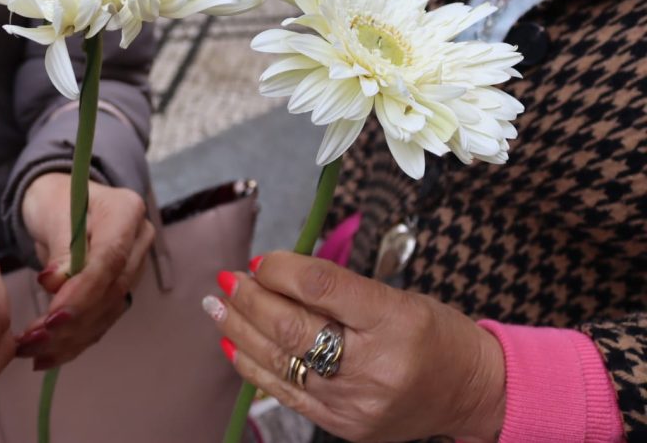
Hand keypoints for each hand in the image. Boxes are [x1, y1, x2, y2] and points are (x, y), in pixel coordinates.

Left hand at [16, 172, 154, 368]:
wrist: (62, 200)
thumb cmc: (56, 198)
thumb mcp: (53, 211)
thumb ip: (60, 247)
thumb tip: (55, 283)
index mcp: (127, 212)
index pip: (112, 260)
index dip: (83, 293)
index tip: (51, 317)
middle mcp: (138, 241)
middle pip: (112, 291)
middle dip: (73, 322)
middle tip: (33, 340)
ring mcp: (133, 268)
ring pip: (107, 312)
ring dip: (70, 338)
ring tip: (31, 351)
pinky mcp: (120, 289)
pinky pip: (100, 320)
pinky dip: (73, 341)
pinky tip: (46, 357)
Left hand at [205, 252, 504, 442]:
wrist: (469, 392)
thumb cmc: (434, 335)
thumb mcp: (397, 296)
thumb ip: (336, 287)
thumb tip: (272, 272)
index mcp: (394, 320)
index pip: (323, 286)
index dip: (281, 269)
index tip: (260, 259)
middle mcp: (373, 365)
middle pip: (292, 326)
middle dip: (250, 299)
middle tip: (228, 278)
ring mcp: (353, 402)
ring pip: (279, 360)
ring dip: (239, 328)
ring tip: (217, 304)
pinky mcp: (340, 425)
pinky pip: (284, 391)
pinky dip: (252, 364)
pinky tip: (232, 341)